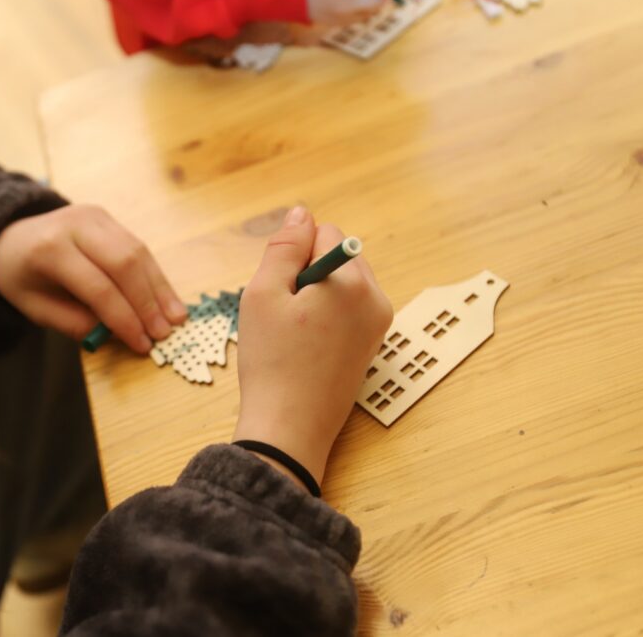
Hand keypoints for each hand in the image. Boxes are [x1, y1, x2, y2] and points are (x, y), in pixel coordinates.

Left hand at [0, 205, 187, 353]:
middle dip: (147, 303)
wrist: (10, 238)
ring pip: (138, 252)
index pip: (97, 286)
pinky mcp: (109, 218)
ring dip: (159, 289)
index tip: (142, 344)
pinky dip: (155, 276)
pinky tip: (168, 300)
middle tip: (163, 333)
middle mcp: (76, 225)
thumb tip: (117, 335)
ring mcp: (96, 217)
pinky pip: (139, 247)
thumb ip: (74, 323)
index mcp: (49, 248)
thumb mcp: (36, 308)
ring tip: (176, 319)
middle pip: (124, 263)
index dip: (124, 318)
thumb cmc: (23, 277)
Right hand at [233, 207, 392, 487]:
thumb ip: (285, 247)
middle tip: (287, 314)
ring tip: (296, 333)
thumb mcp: (263, 294)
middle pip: (339, 256)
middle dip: (309, 273)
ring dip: (318, 295)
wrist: (290, 429)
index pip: (323, 234)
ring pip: (343, 283)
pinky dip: (327, 317)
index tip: (282, 292)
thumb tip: (302, 213)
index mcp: (352, 281)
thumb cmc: (272, 362)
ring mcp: (378, 324)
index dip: (293, 257)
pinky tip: (307, 347)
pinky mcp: (373, 345)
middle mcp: (376, 299)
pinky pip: (349, 310)